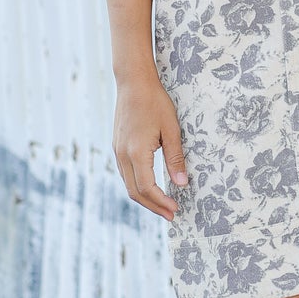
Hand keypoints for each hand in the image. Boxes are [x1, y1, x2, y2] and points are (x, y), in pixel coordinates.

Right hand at [113, 75, 187, 222]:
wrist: (133, 83)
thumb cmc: (155, 102)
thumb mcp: (171, 129)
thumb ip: (175, 158)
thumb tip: (181, 184)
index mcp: (136, 152)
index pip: (147, 188)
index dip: (161, 202)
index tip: (176, 209)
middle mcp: (122, 155)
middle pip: (135, 192)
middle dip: (153, 206)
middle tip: (171, 215)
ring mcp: (117, 151)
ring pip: (128, 184)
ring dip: (145, 198)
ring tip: (163, 205)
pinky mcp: (117, 147)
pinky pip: (126, 174)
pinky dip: (138, 186)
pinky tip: (151, 187)